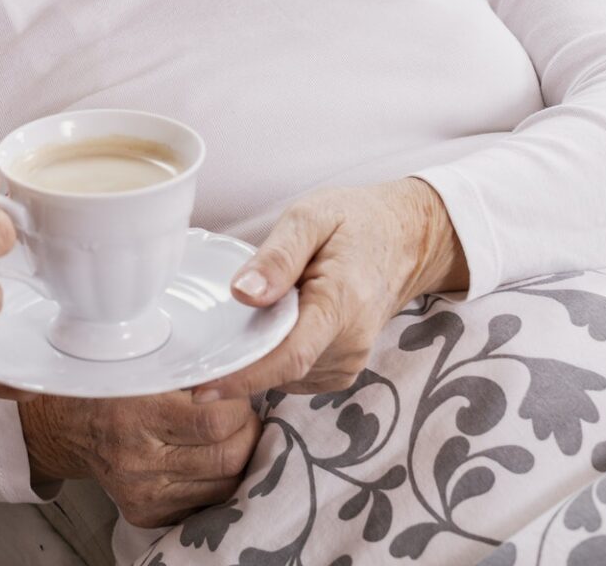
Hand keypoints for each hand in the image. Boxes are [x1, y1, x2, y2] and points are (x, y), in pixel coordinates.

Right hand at [19, 392, 259, 526]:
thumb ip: (189, 375)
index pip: (214, 423)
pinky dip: (218, 481)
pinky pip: (205, 503)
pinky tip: (210, 460)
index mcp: (137, 416)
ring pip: (224, 486)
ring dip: (238, 459)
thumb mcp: (144, 369)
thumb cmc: (113, 391)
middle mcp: (138, 462)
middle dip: (247, 434)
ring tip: (230, 436)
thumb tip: (242, 375)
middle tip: (243, 417)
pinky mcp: (147, 515)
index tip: (237, 395)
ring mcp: (144, 494)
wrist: (71, 430)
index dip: (239, 408)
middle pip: (226, 458)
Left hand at [194, 178, 466, 401]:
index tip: (201, 387)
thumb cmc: (354, 221)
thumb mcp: (311, 217)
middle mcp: (349, 343)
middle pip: (280, 369)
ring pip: (285, 375)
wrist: (405, 238)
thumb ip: (276, 256)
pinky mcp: (343, 367)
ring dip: (257, 357)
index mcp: (339, 304)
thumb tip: (242, 293)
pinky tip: (270, 326)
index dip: (243, 377)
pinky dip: (274, 358)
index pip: (288, 357)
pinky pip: (296, 374)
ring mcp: (350, 360)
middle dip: (238, 361)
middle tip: (202, 337)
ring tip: (247, 316)